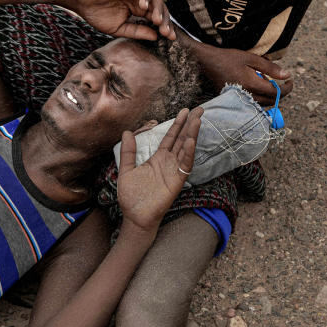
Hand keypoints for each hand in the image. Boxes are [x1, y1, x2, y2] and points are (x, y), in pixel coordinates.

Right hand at [73, 0, 173, 40]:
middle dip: (165, 20)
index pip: (157, 18)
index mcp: (139, 11)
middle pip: (160, 8)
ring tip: (156, 21)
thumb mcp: (119, 28)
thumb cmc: (97, 14)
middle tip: (166, 32)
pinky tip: (144, 7)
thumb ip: (137, 32)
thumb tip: (156, 36)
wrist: (81, 0)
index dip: (165, 27)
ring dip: (158, 9)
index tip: (170, 38)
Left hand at [117, 107, 202, 232]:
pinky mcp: (177, 181)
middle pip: (182, 139)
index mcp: (158, 158)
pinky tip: (190, 141)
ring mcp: (174, 171)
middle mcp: (168, 163)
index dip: (177, 124)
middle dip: (190, 124)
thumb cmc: (132, 197)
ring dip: (192, 135)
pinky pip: (184, 165)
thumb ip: (128, 151)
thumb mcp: (126, 170)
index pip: (171, 137)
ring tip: (198, 120)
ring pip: (185, 149)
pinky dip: (188, 153)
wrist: (135, 217)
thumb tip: (126, 132)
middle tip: (200, 109)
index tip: (185, 111)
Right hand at [194, 43, 292, 105]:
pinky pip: (253, 104)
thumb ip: (270, 68)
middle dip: (280, 93)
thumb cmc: (229, 58)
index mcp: (252, 84)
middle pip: (271, 101)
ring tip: (270, 83)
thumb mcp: (251, 58)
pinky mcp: (235, 100)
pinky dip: (260, 98)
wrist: (208, 63)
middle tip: (284, 82)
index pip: (276, 92)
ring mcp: (240, 100)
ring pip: (262, 104)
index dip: (287, 88)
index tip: (291, 80)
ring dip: (270, 96)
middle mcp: (247, 95)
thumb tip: (286, 74)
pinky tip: (258, 87)